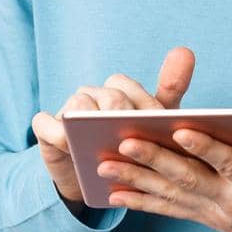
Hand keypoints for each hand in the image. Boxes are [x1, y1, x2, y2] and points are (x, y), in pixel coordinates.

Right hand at [30, 46, 195, 203]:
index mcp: (117, 90)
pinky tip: (68, 143)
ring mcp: (67, 110)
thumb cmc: (127, 146)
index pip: (129, 87)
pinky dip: (55, 131)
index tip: (157, 124)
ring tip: (101, 141)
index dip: (145, 105)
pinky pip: (45, 124)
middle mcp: (91, 94)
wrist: (93, 180)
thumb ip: (169, 90)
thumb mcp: (152, 123)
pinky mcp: (46, 129)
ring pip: (78, 106)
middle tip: (132, 135)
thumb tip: (185, 51)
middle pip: (108, 97)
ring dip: (89, 122)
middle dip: (122, 115)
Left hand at [97, 129, 231, 231]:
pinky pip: (169, 208)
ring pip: (171, 193)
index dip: (207, 148)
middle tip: (124, 141)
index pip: (231, 165)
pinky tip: (114, 193)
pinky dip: (141, 200)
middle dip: (154, 160)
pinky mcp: (209, 218)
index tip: (183, 128)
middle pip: (189, 178)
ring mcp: (217, 214)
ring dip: (136, 179)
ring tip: (103, 165)